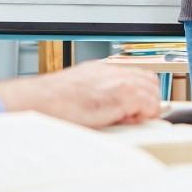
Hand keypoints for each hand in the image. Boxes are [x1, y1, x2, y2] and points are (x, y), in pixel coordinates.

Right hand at [0, 62, 161, 127]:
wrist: (38, 100)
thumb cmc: (51, 101)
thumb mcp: (78, 91)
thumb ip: (98, 95)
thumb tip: (112, 109)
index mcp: (101, 70)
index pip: (137, 76)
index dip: (139, 94)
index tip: (134, 109)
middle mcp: (112, 71)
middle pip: (149, 81)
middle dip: (146, 100)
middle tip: (132, 116)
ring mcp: (118, 81)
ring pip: (152, 92)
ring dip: (144, 108)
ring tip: (126, 120)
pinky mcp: (121, 94)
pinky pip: (148, 105)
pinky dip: (141, 116)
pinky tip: (123, 122)